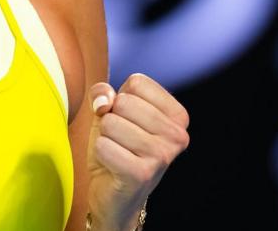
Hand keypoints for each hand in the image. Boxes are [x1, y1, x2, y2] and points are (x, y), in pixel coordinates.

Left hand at [86, 72, 189, 229]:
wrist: (115, 195)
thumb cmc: (116, 147)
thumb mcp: (109, 112)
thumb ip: (103, 93)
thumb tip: (104, 102)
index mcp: (178, 116)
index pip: (137, 82)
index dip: (120, 100)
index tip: (127, 122)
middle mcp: (178, 135)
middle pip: (123, 101)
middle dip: (110, 120)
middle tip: (120, 142)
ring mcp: (163, 155)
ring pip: (110, 122)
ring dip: (104, 138)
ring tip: (117, 153)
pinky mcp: (143, 174)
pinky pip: (103, 146)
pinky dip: (100, 154)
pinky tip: (112, 167)